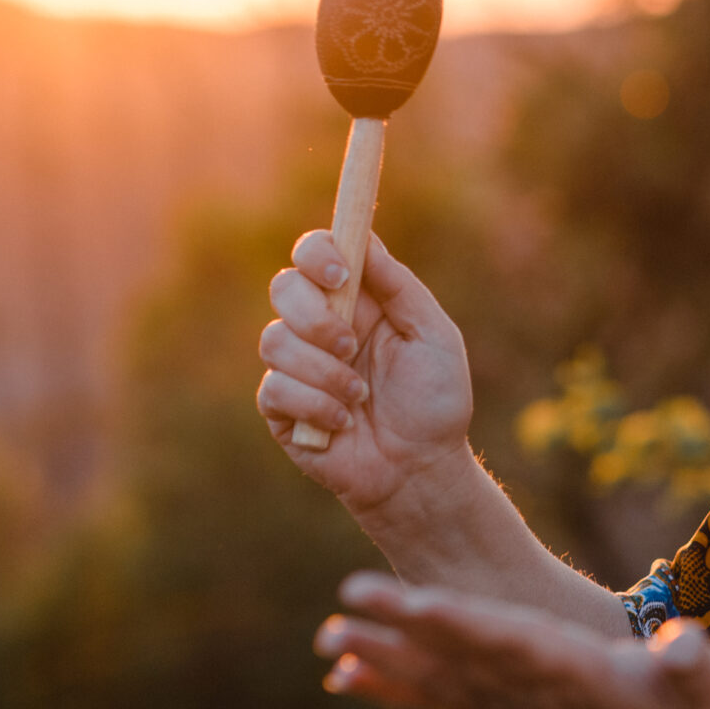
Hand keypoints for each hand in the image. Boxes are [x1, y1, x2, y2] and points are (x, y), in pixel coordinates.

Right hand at [257, 232, 473, 519]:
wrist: (421, 469)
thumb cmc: (435, 401)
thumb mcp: (433, 336)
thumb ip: (399, 287)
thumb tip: (365, 239)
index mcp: (357, 301)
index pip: (316, 254)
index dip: (318, 253)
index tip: (340, 275)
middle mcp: (320, 326)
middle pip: (284, 287)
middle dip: (314, 315)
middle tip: (350, 344)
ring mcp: (296, 366)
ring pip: (274, 340)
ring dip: (323, 370)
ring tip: (360, 395)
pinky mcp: (280, 408)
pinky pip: (275, 388)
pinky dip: (315, 405)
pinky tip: (344, 422)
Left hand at [314, 574, 709, 708]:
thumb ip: (692, 669)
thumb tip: (680, 647)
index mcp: (573, 676)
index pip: (505, 642)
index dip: (459, 623)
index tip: (412, 601)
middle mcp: (532, 695)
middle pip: (455, 658)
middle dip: (400, 633)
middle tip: (342, 608)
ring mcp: (517, 708)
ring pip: (439, 679)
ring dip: (383, 659)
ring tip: (328, 638)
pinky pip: (442, 698)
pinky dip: (394, 687)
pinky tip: (348, 674)